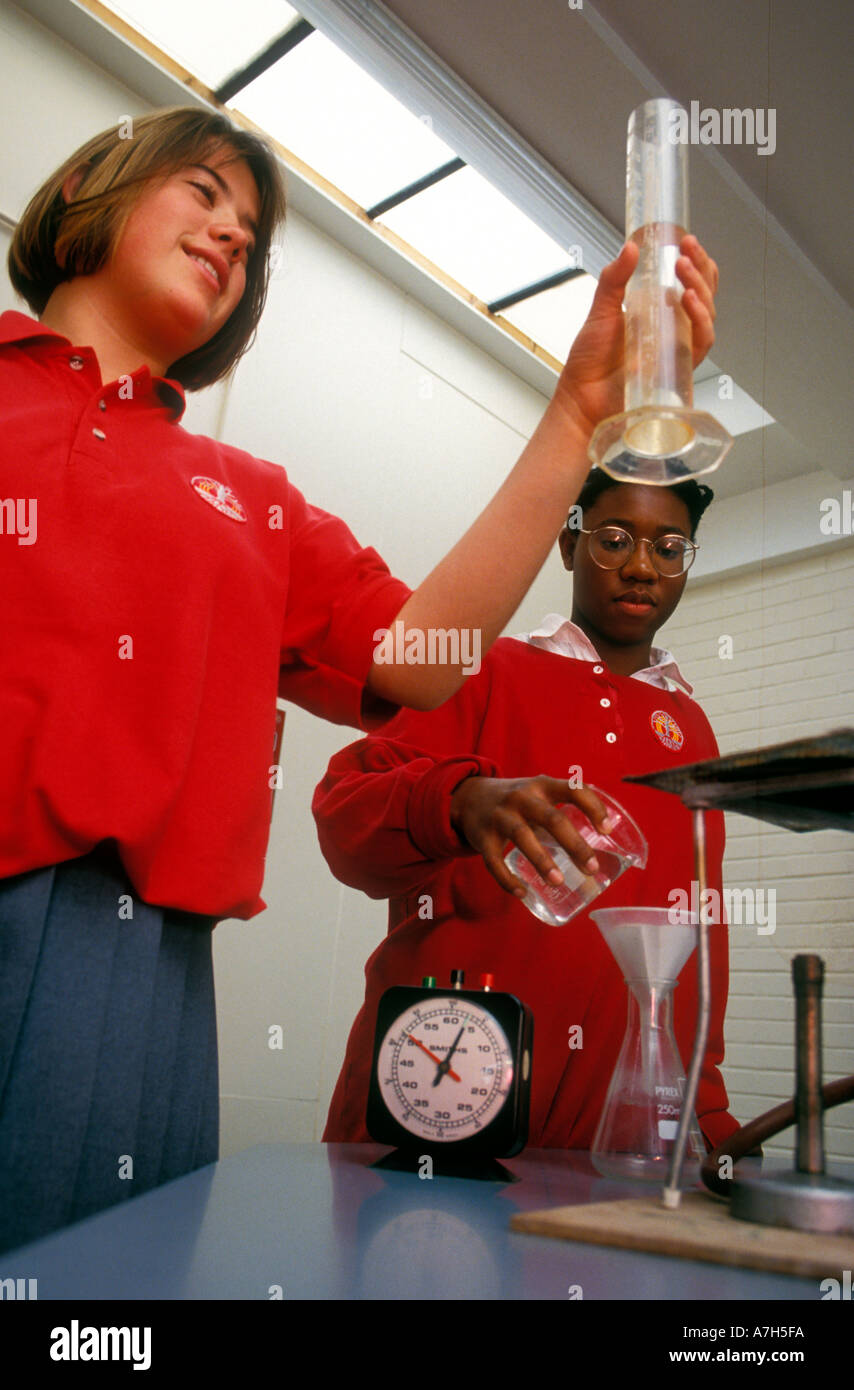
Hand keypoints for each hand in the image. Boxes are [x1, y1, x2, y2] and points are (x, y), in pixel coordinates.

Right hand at [449, 775, 611, 897]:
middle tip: (592, 868)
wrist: (470, 797)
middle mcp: (522, 797)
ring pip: (522, 837)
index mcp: (542, 785)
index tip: (607, 829)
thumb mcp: (540, 791)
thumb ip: (566, 805)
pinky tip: (522, 893)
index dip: (593, 807)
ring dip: (542, 861)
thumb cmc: (519, 800)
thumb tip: (606, 837)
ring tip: (558, 882)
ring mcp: (500, 816)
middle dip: (575, 845)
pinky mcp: (482, 837)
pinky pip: (494, 861)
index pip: (573, 789)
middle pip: (552, 819)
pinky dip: (508, 879)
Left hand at [552, 234, 718, 438]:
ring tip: (684, 270)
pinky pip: (701, 343)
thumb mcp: (601, 311)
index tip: (686, 241)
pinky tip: (689, 301)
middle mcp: (673, 329)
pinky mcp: (678, 368)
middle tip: (686, 250)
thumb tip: (629, 247)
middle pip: (704, 294)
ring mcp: (677, 348)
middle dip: (700, 269)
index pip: (689, 282)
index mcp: (659, 311)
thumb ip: (614, 280)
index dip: (694, 262)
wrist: (582, 398)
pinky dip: (699, 320)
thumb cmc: (590, 362)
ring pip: (707, 315)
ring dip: (700, 289)